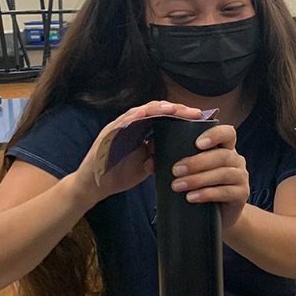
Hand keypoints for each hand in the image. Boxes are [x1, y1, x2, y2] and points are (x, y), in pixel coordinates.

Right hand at [73, 101, 203, 201]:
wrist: (96, 186)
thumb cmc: (121, 172)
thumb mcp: (147, 163)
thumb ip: (160, 152)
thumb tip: (182, 149)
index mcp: (143, 130)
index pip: (164, 116)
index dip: (181, 114)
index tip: (200, 117)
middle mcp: (132, 125)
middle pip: (156, 109)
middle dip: (175, 109)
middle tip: (194, 112)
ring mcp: (119, 127)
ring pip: (139, 111)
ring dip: (156, 109)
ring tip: (173, 109)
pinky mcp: (107, 134)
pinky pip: (120, 123)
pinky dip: (132, 118)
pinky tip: (143, 115)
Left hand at [169, 125, 248, 228]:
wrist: (219, 216)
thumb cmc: (201, 188)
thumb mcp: (190, 172)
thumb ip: (173, 162)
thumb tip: (149, 161)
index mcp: (225, 148)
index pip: (227, 133)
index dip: (214, 135)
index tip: (196, 143)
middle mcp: (236, 160)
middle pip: (222, 155)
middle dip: (197, 162)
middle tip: (175, 170)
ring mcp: (241, 177)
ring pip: (223, 173)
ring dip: (198, 179)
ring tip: (177, 186)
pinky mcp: (241, 194)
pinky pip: (225, 192)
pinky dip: (206, 194)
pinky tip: (191, 197)